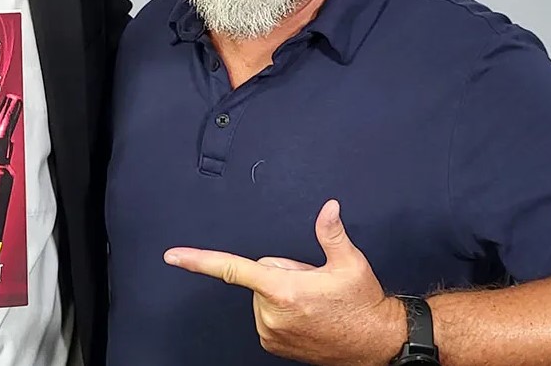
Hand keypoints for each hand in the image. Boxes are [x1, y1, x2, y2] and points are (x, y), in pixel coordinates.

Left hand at [164, 199, 405, 365]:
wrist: (376, 343)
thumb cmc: (363, 303)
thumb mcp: (351, 264)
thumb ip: (331, 233)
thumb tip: (329, 207)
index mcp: (284, 291)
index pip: (232, 269)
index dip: (199, 261)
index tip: (173, 256)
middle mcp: (271, 314)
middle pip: (259, 275)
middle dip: (280, 273)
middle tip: (312, 282)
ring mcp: (271, 332)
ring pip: (262, 296)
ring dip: (281, 293)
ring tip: (313, 301)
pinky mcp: (273, 344)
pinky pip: (266, 314)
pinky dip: (281, 310)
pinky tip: (307, 314)